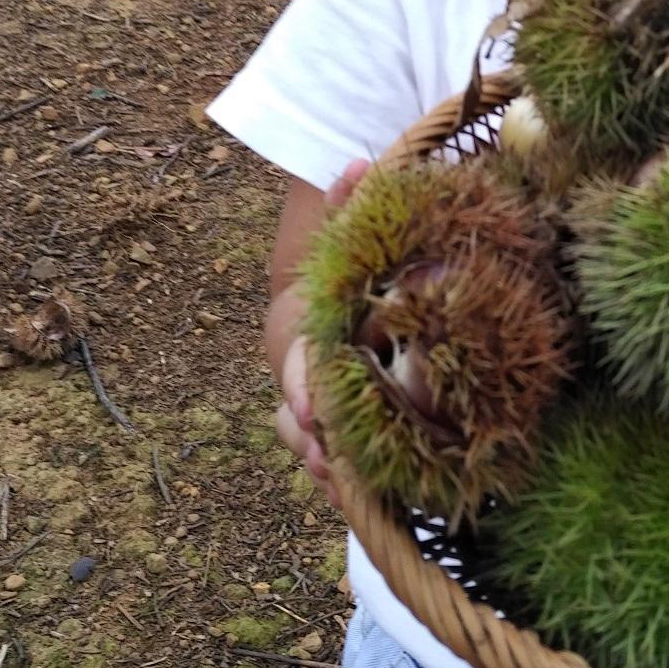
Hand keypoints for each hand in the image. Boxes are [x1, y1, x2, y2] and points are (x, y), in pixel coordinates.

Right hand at [272, 160, 370, 509]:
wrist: (335, 302)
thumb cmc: (350, 267)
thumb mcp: (349, 233)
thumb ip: (349, 201)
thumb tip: (357, 162)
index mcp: (301, 331)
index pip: (296, 362)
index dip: (304, 386)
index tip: (315, 406)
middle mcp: (300, 377)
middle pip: (294, 417)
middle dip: (312, 442)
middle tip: (333, 463)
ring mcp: (315, 411)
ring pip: (309, 448)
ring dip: (329, 472)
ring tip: (352, 493)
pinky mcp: (338, 436)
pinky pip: (335, 467)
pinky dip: (347, 486)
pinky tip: (374, 505)